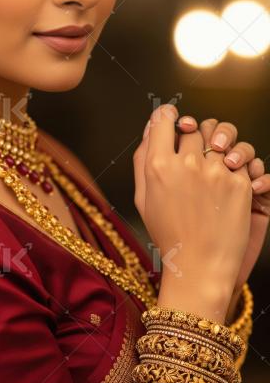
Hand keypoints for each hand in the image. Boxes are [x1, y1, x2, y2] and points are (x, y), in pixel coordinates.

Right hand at [134, 105, 251, 319]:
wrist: (200, 265)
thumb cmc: (168, 234)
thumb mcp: (142, 198)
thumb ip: (142, 159)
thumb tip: (149, 129)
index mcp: (157, 166)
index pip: (163, 119)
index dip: (167, 116)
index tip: (171, 121)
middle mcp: (186, 163)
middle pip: (192, 127)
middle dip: (191, 135)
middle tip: (192, 153)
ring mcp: (216, 172)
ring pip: (218, 137)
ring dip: (216, 146)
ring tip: (213, 163)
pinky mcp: (239, 182)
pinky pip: (238, 158)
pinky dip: (233, 166)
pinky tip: (225, 185)